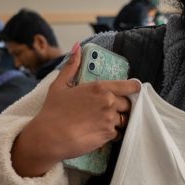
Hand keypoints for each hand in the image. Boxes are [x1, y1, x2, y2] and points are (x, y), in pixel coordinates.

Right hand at [11, 43, 140, 176]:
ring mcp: (110, 119)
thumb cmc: (53, 110)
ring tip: (102, 122)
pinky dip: (111, 133)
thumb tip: (77, 48)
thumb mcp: (60, 85)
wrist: (49, 137)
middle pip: (127, 104)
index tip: (134, 90)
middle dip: (121, 106)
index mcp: (100, 88)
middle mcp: (109, 102)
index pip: (130, 86)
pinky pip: (118, 133)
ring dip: (117, 120)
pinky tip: (99, 131)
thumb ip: (72, 66)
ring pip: (123, 119)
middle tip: (108, 109)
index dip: (134, 88)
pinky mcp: (109, 135)